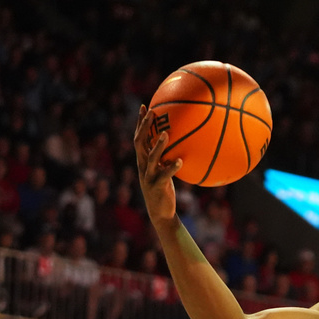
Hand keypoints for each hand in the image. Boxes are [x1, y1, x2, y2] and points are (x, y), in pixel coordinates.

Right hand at [134, 104, 181, 226]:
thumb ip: (166, 157)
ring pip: (150, 157)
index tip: (144, 106)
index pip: (139, 137)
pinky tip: (180, 161)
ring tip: (166, 134)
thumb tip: (179, 142)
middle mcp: (142, 165)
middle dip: (144, 127)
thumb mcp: (163, 170)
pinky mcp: (157, 186)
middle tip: (151, 112)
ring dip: (158, 145)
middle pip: (139, 142)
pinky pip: (165, 175)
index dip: (139, 122)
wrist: (160, 212)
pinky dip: (172, 168)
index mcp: (143, 160)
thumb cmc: (164, 189)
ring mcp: (148, 175)